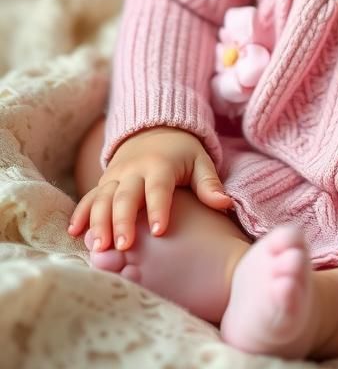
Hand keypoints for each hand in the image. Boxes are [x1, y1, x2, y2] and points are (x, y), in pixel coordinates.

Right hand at [68, 126, 232, 251]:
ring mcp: (116, 176)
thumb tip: (225, 204)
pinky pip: (89, 197)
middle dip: (123, 221)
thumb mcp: (200, 161)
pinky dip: (81, 213)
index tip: (161, 231)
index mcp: (161, 165)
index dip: (159, 208)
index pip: (159, 187)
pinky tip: (74, 232)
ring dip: (98, 221)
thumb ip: (209, 184)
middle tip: (124, 247)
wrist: (154, 130)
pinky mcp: (104, 182)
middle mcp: (134, 170)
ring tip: (98, 246)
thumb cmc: (182, 153)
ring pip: (102, 198)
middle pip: (125, 196)